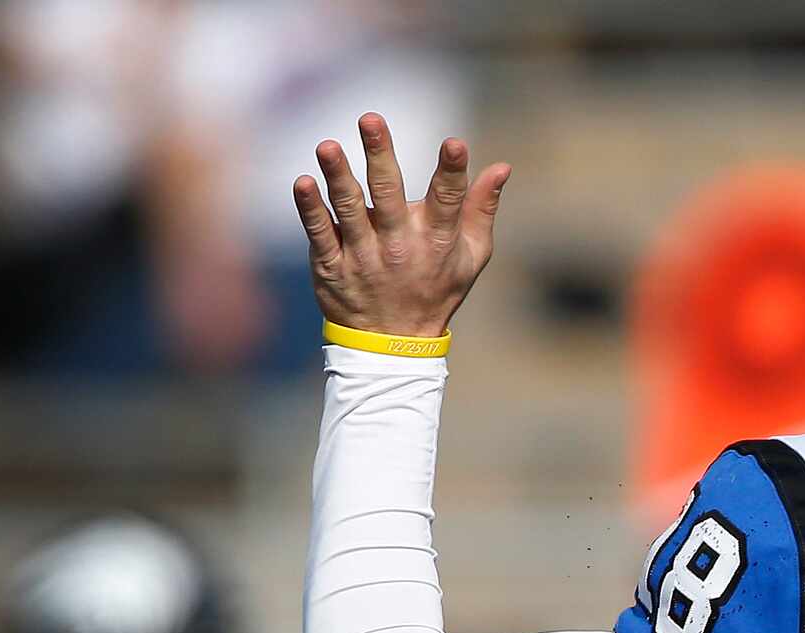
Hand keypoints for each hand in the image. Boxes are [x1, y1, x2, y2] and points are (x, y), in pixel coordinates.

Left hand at [293, 115, 510, 338]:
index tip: (455, 144)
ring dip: (338, 177)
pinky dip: (310, 210)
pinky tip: (303, 183)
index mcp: (436, 240)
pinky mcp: (333, 267)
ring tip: (327, 146)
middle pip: (388, 195)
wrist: (395, 343)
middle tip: (370, 119)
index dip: (452, 172)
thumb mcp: (472, 256)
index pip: (447, 201)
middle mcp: (400, 246)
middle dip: (380, 156)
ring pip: (349, 211)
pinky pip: (320, 235)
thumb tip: (502, 167)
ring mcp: (364, 257)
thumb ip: (482, 209)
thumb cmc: (437, 288)